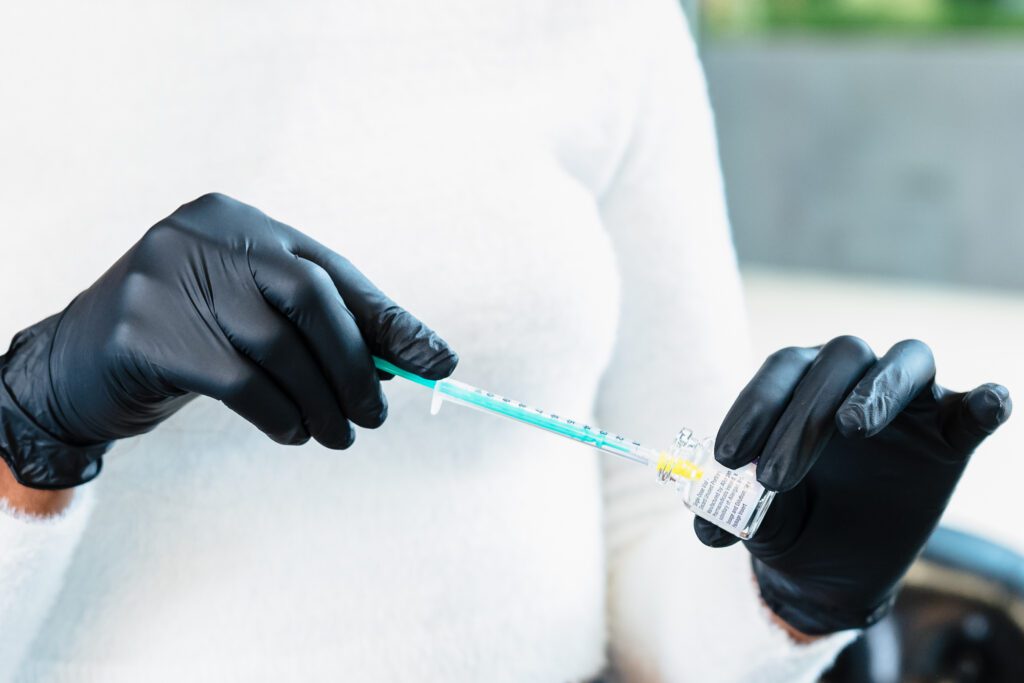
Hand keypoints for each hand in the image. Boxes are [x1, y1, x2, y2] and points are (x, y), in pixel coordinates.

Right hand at [0, 193, 456, 488]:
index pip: (331, 272)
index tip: (436, 363)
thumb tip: (413, 361)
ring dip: (321, 402)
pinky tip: (291, 433)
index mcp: (241, 223)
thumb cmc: (189, 341)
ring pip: (277, 345)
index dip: (387, 321)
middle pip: (310, 298)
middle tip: (375, 417)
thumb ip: (323, 330)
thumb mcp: (256, 321)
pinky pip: (239, 380)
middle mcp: (204, 235)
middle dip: (355, 365)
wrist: (79, 368)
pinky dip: (279, 413)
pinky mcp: (143, 330)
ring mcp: (167, 275)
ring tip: (336, 436)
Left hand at [693, 336, 1010, 634]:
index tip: (727, 458)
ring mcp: (906, 402)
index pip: (780, 371)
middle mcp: (851, 377)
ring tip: (851, 426)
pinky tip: (985, 403)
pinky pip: (973, 408)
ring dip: (879, 387)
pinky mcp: (949, 436)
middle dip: (802, 416)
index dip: (754, 407)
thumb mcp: (756, 518)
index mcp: (798, 382)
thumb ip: (735, 510)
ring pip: (906, 358)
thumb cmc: (784, 520)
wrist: (828, 567)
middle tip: (774, 478)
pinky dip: (984, 401)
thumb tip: (706, 524)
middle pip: (837, 360)